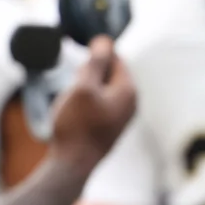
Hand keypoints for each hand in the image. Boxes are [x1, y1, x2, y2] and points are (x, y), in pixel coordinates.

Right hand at [49, 37, 136, 170]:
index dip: (95, 57)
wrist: (73, 164)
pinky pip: (99, 104)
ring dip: (85, 90)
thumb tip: (105, 41)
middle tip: (75, 92)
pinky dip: (85, 104)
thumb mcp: (83, 86)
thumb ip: (96, 62)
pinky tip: (74, 116)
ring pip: (101, 89)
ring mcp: (122, 116)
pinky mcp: (111, 126)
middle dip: (88, 76)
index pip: (116, 59)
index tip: (78, 68)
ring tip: (73, 107)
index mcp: (128, 90)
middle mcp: (131, 103)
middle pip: (109, 74)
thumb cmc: (77, 125)